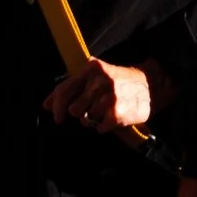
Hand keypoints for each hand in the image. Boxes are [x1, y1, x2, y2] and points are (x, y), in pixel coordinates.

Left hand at [45, 58, 161, 133]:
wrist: (150, 84)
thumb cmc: (119, 80)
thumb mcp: (96, 75)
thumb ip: (71, 87)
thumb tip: (46, 105)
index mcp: (91, 68)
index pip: (64, 90)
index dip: (56, 107)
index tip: (56, 117)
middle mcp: (99, 81)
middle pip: (74, 109)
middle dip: (81, 112)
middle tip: (92, 108)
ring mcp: (109, 97)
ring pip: (87, 119)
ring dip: (94, 119)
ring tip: (106, 110)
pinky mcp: (117, 113)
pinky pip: (100, 127)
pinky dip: (105, 125)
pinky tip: (113, 116)